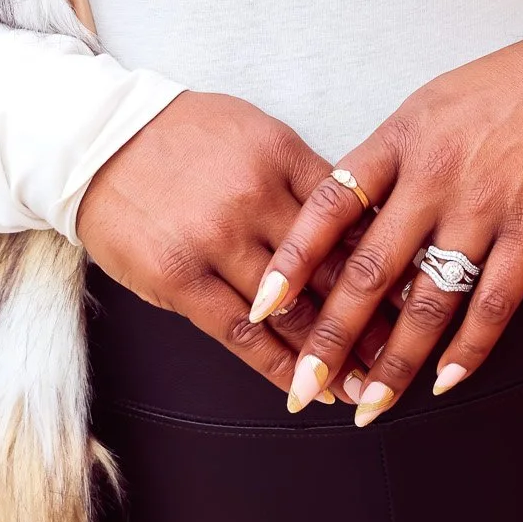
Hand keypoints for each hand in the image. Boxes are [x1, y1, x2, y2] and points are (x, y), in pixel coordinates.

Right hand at [76, 90, 392, 401]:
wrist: (99, 140)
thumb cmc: (184, 135)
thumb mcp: (255, 133)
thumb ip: (303, 175)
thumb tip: (363, 218)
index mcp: (281, 156)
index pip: (353, 215)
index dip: (391, 259)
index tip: (423, 291)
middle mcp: (255, 198)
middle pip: (331, 268)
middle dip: (374, 317)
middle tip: (409, 351)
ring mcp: (216, 241)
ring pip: (292, 310)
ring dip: (333, 353)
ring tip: (367, 383)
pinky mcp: (180, 280)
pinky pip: (240, 334)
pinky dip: (278, 366)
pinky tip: (306, 388)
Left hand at [252, 4, 522, 421]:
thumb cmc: (493, 95)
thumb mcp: (422, 110)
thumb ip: (382, 165)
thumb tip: (338, 227)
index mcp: (399, 142)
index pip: (330, 206)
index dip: (292, 260)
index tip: (262, 305)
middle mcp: (435, 177)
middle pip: (370, 269)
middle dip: (332, 335)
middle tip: (303, 384)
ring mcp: (484, 207)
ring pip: (428, 301)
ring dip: (395, 361)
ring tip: (368, 404)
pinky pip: (493, 305)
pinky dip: (467, 350)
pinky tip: (443, 381)